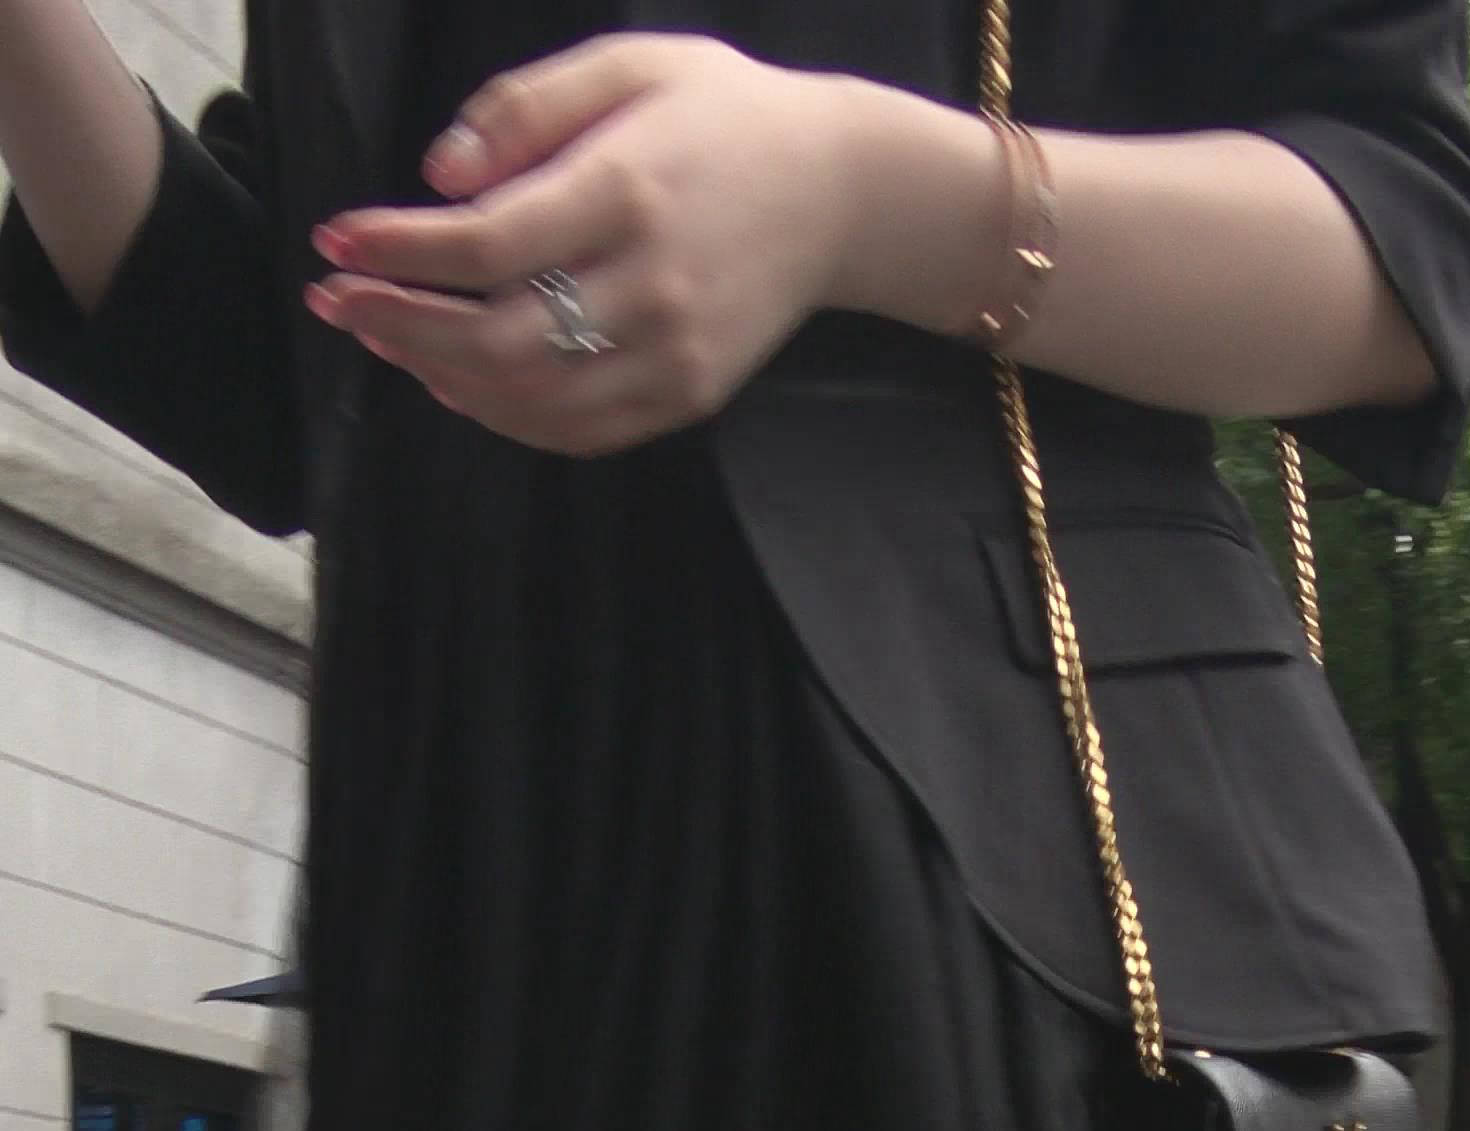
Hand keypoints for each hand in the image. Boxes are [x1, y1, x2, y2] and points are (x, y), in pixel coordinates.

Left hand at [302, 36, 920, 453]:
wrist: (836, 191)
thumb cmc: (719, 115)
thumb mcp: (625, 65)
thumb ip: (525, 107)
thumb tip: (441, 176)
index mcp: (626, 189)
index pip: (486, 242)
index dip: (398, 250)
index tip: (335, 240)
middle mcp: (651, 283)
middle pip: (496, 337)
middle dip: (401, 323)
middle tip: (338, 303)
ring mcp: (673, 352)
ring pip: (531, 397)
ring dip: (441, 376)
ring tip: (388, 338)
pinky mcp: (687, 394)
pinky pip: (578, 430)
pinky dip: (504, 415)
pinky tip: (458, 382)